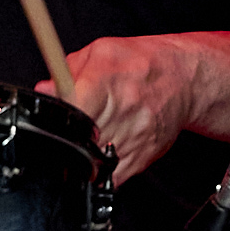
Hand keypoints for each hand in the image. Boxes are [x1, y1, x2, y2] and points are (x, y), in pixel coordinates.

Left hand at [36, 33, 198, 185]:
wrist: (183, 80)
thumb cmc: (141, 63)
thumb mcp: (100, 52)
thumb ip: (68, 70)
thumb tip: (45, 89)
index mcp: (104, 84)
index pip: (70, 111)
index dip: (56, 118)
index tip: (54, 117)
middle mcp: (120, 114)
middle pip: (76, 139)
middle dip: (65, 136)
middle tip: (67, 128)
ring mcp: (131, 140)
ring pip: (90, 162)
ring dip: (80, 155)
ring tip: (86, 138)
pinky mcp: (140, 160)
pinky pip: (108, 178)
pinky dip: (97, 171)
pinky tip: (98, 153)